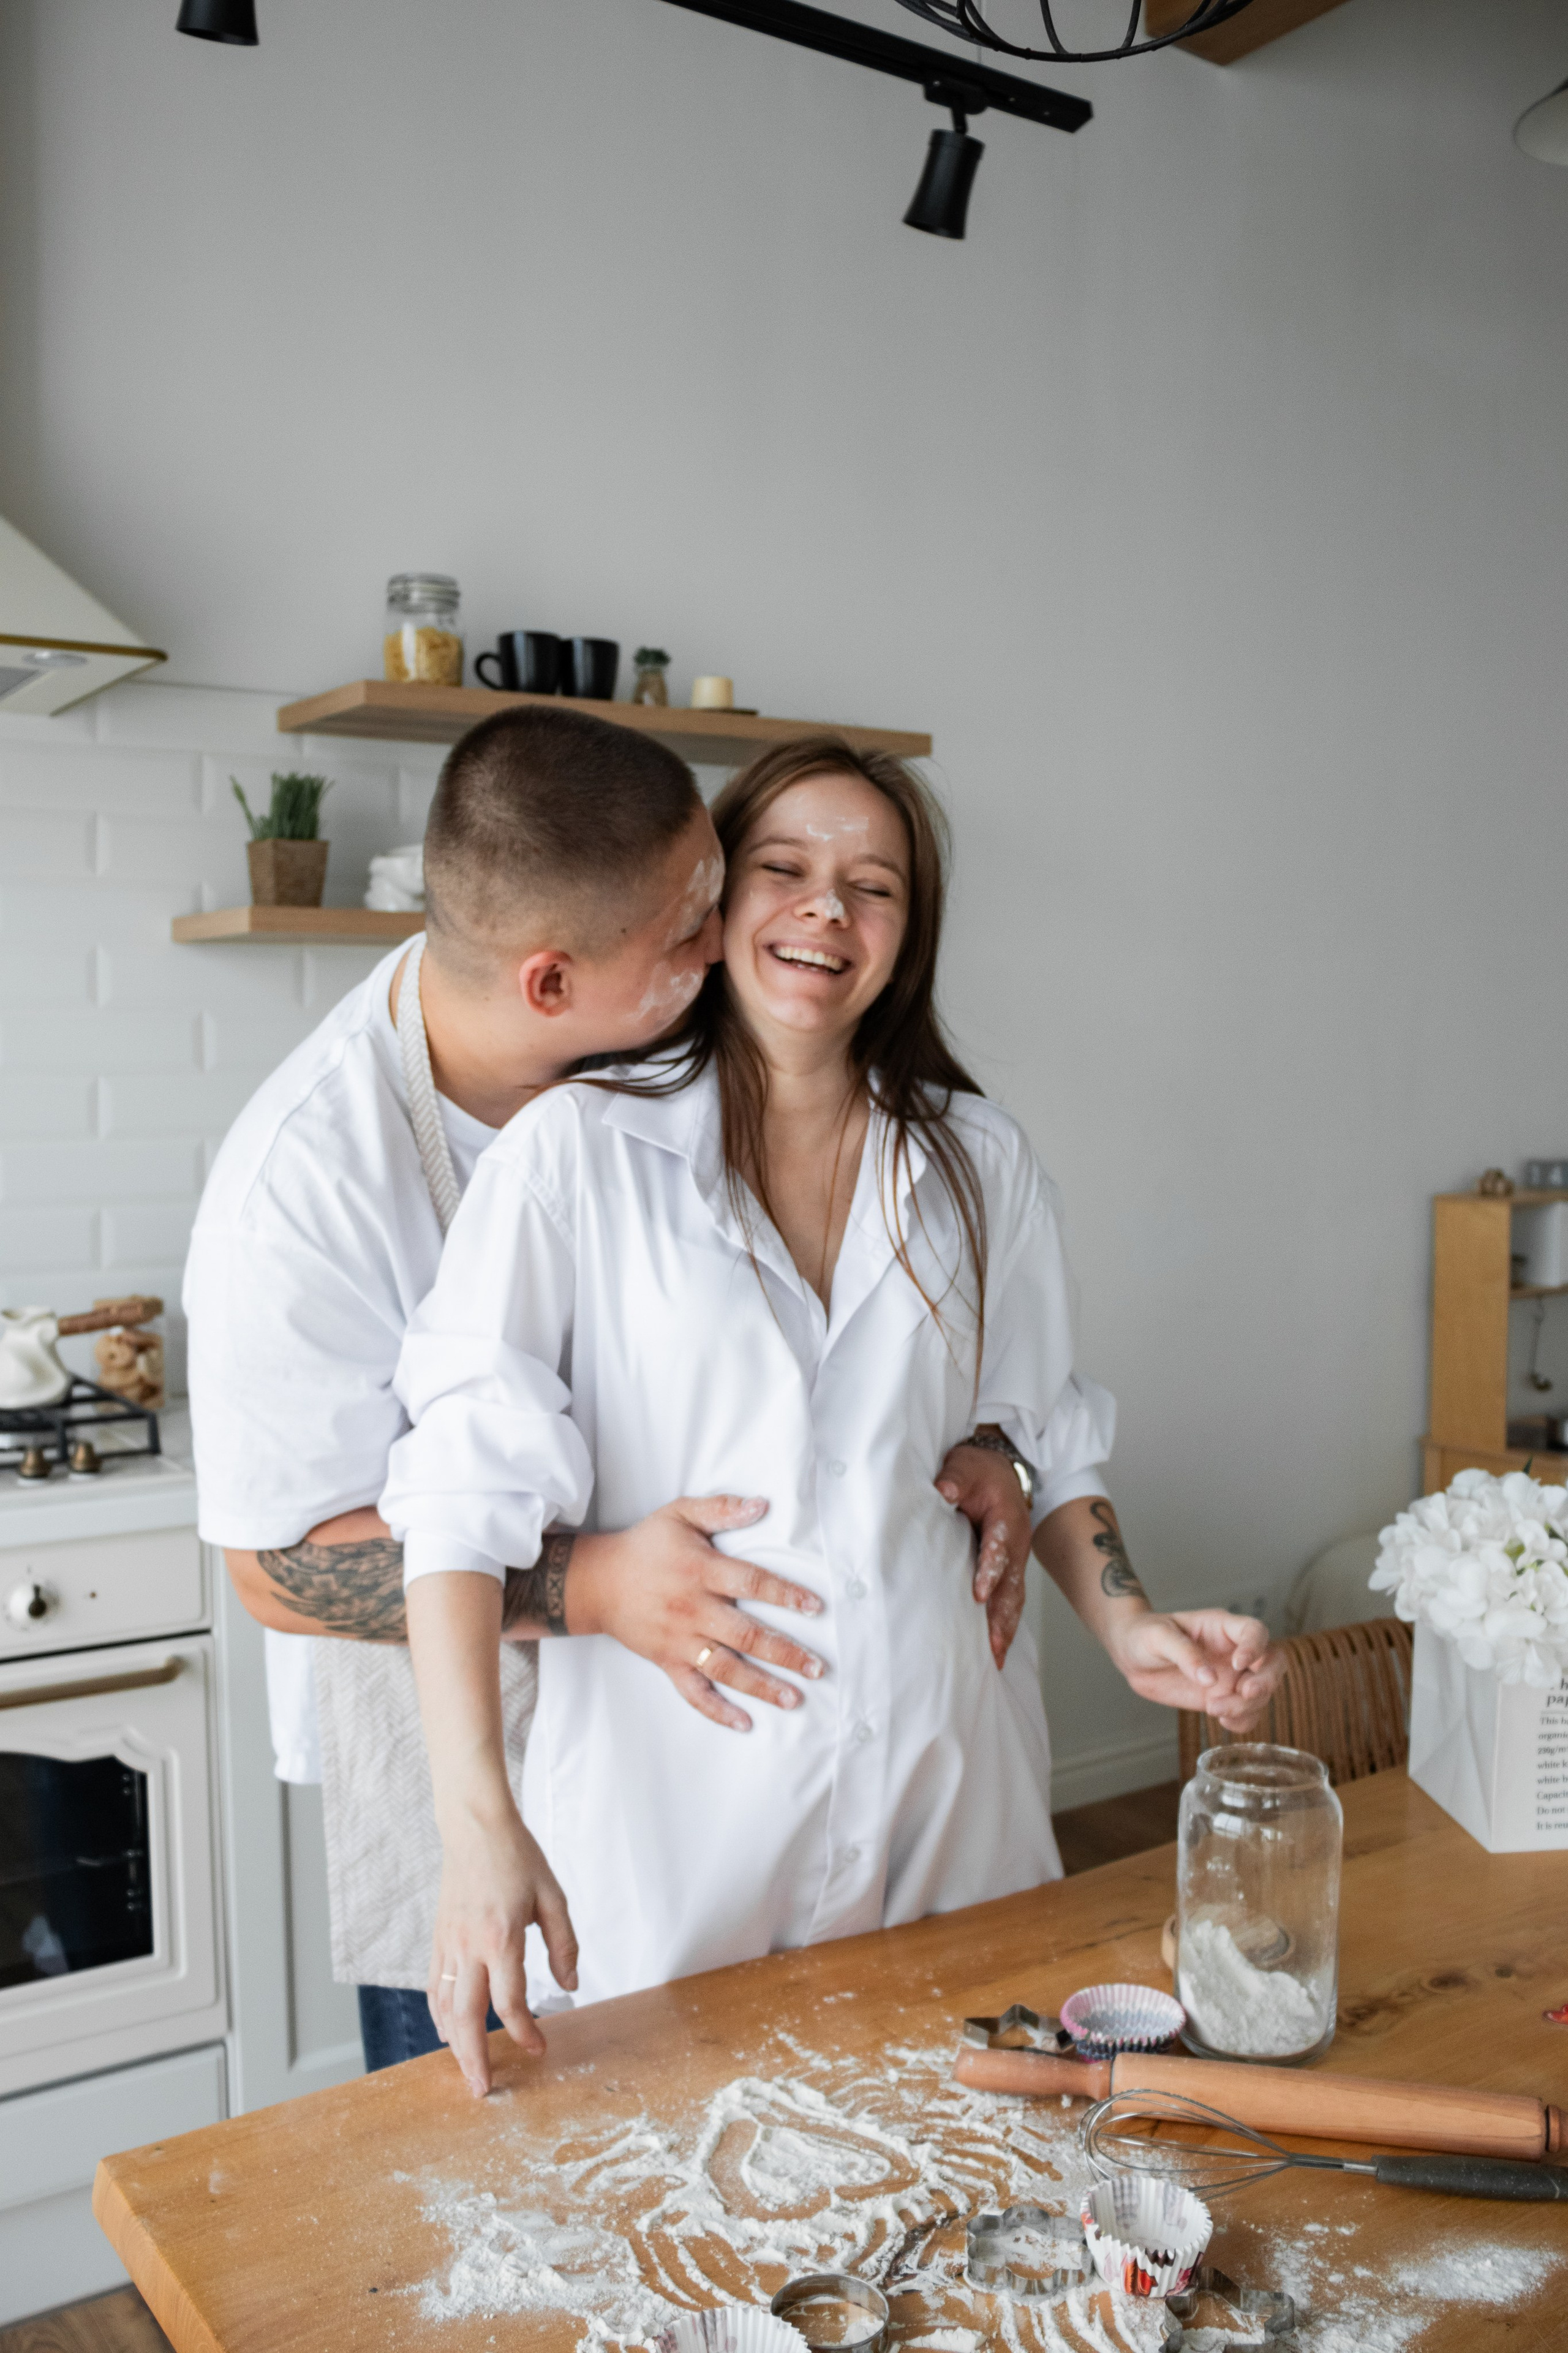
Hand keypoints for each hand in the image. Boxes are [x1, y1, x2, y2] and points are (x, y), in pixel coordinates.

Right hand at [427, 1803, 577, 2096]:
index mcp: (502, 1936)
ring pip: (445, 2007)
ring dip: (454, 2045)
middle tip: (483, 2090)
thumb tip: (571, 1986)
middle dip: (474, 2058)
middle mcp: (469, 1946)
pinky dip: (439, 2015)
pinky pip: (434, 1986)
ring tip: (466, 2072)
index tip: (538, 2048)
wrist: (475, 1826)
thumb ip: (564, 1943)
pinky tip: (448, 2032)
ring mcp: (448, 1943)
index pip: (509, 2000)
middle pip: (467, 2016)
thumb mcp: (553, 1896)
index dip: (523, 2031)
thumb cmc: (517, 1857)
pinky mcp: (438, 1938)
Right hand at [570, 1496, 825, 1732]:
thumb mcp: (680, 1514)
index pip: (751, 1582)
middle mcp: (693, 1609)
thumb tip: (762, 1505)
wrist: (597, 1582)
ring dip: (762, 1686)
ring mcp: (680, 1641)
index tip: (815, 1607)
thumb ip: (721, 1508)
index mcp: (700, 1571)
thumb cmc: (645, 1545)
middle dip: (785, 1653)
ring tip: (795, 1698)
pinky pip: (693, 1692)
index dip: (785, 1594)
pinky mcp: (667, 1662)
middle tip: (818, 1667)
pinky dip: (718, 1710)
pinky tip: (745, 1723)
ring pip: (726, 1669)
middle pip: (746, 1635)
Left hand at [935, 1442, 1032, 1669]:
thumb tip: (943, 1491)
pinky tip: (994, 1647)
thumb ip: (954, 1479)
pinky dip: (1004, 1623)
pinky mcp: (1009, 1570)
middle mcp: (1017, 1544)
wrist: (999, 1469)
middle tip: (993, 1646)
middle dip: (1002, 1617)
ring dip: (1005, 1627)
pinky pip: (1009, 1598)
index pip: (999, 1548)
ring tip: (996, 1658)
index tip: (978, 1595)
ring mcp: (1016, 1560)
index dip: (989, 1571)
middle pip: (1011, 1584)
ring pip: (1013, 1598)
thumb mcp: (965, 1467)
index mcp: (1007, 1519)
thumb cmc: (979, 1471)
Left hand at [1105, 1609, 1283, 1730]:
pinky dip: (1243, 1720)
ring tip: (1213, 1708)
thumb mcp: (1158, 1637)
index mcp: (1222, 1627)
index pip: (1255, 1631)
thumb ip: (1184, 1654)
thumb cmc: (1144, 1635)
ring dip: (1247, 1705)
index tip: (1238, 1665)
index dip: (1255, 1648)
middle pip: (1273, 1662)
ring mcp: (1233, 1676)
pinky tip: (1223, 1719)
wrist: (1132, 1657)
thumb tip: (1210, 1679)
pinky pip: (1248, 1712)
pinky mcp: (1224, 1698)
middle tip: (1244, 1693)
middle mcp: (1235, 1651)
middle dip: (1266, 1680)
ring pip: (1262, 1692)